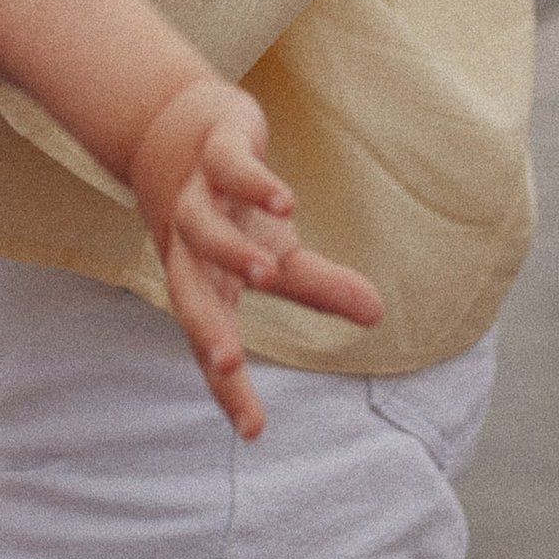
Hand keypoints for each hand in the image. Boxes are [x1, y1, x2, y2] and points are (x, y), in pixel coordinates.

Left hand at [130, 79, 383, 440]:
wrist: (179, 126)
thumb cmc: (231, 210)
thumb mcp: (278, 253)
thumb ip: (319, 287)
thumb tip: (378, 316)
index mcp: (205, 282)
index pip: (212, 342)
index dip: (228, 387)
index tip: (254, 432)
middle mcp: (191, 245)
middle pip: (186, 292)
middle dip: (205, 327)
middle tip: (229, 362)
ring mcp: (199, 195)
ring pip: (200, 229)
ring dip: (232, 252)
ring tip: (269, 273)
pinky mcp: (215, 150)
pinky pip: (228, 168)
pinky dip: (253, 185)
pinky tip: (286, 202)